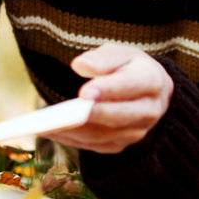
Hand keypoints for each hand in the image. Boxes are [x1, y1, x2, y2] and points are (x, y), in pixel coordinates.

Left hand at [50, 45, 172, 153]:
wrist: (149, 92)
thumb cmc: (129, 67)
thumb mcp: (120, 53)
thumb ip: (103, 58)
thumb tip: (80, 65)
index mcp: (152, 81)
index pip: (130, 85)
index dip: (108, 90)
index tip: (84, 92)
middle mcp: (149, 111)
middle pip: (119, 115)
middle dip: (91, 115)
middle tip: (63, 115)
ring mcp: (136, 132)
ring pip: (104, 135)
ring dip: (75, 131)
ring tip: (46, 125)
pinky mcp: (121, 145)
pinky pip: (95, 145)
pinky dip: (72, 140)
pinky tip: (50, 131)